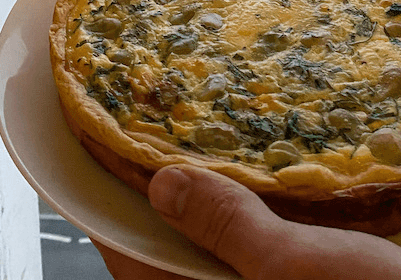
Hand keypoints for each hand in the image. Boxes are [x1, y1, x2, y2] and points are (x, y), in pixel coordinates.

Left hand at [95, 165, 400, 279]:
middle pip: (163, 254)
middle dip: (162, 197)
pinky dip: (239, 224)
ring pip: (205, 254)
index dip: (112, 201)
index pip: (129, 255)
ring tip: (203, 150)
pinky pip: (240, 260)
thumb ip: (226, 228)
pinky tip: (254, 191)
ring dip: (204, 206)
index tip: (106, 147)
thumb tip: (163, 184)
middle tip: (160, 134)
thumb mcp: (293, 268)